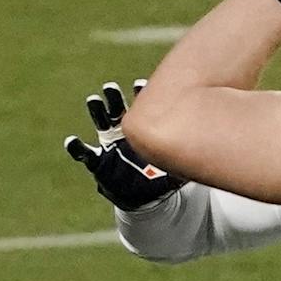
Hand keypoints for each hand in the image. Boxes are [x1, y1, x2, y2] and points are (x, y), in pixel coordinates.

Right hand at [63, 79, 185, 209]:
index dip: (139, 96)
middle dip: (113, 98)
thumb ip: (185, 162)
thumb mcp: (174, 171)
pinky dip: (76, 147)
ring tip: (94, 100)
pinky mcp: (98, 162)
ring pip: (100, 123)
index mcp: (142, 130)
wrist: (140, 196)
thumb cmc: (158, 179)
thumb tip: (208, 160)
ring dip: (96, 112)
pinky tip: (72, 141)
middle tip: (111, 87)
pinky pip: (84, 154)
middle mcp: (123, 133)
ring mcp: (109, 145)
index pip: (141, 108)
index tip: (140, 84)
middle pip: (117, 110)